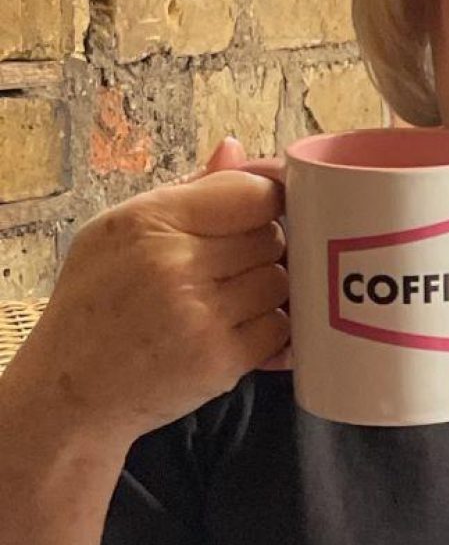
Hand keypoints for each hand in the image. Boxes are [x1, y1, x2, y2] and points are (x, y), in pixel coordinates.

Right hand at [21, 138, 289, 444]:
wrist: (71, 393)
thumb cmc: (95, 307)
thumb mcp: (117, 235)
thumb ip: (187, 192)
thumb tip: (237, 150)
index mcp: (149, 221)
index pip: (253, 193)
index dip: (271, 201)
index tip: (267, 212)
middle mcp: (175, 264)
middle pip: (273, 237)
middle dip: (263, 250)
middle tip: (232, 268)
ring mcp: (201, 314)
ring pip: (282, 282)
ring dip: (268, 291)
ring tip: (230, 301)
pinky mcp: (222, 359)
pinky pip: (281, 329)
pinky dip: (269, 330)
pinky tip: (237, 331)